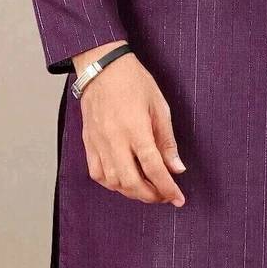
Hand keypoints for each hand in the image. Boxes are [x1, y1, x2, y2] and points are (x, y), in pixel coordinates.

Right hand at [73, 45, 185, 205]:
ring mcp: (98, 142)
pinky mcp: (88, 142)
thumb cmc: (133, 82)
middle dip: (151, 195)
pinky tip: (123, 181)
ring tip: (147, 189)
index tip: (178, 199)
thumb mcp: (159, 106)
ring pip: (113, 182)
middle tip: (164, 196)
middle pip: (132, 182)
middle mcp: (114, 139)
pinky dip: (111, 184)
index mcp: (135, 129)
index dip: (168, 188)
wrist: (101, 68)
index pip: (154, 168)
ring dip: (132, 192)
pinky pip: (97, 173)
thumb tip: (176, 168)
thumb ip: (167, 140)